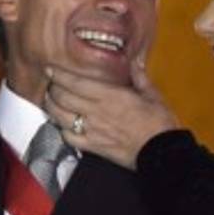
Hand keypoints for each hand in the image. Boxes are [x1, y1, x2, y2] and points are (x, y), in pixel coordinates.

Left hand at [44, 60, 177, 168]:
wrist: (162, 152)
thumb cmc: (159, 123)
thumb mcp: (153, 95)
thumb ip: (140, 77)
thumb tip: (135, 63)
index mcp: (110, 95)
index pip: (75, 82)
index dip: (59, 75)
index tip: (51, 69)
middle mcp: (96, 111)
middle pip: (62, 98)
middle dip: (53, 89)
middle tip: (52, 85)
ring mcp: (92, 130)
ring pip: (61, 117)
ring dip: (52, 108)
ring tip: (52, 102)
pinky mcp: (93, 147)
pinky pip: (69, 138)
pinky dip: (62, 130)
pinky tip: (64, 126)